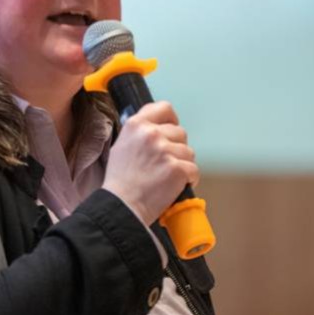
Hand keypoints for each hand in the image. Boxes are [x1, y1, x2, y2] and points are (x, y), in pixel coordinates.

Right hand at [102, 101, 198, 226]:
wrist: (121, 206)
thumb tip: (156, 130)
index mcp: (135, 125)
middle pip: (180, 133)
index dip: (171, 120)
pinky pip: (193, 170)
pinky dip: (188, 180)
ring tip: (166, 178)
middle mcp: (150, 134)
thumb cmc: (119, 182)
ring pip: (188, 152)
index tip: (171, 129)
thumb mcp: (121, 147)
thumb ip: (139, 134)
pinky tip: (174, 187)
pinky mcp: (177, 168)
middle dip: (177, 148)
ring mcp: (165, 151)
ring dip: (182, 165)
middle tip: (164, 165)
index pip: (163, 108)